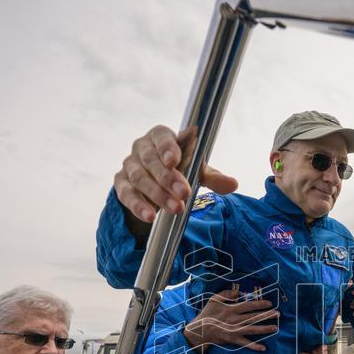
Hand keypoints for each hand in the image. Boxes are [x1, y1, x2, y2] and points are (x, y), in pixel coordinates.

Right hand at [115, 126, 238, 221]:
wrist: (154, 182)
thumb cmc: (178, 169)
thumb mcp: (196, 171)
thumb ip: (212, 177)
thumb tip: (233, 184)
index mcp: (160, 136)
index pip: (162, 137)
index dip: (167, 147)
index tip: (175, 160)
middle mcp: (141, 148)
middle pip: (151, 161)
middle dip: (167, 178)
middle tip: (184, 194)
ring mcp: (129, 165)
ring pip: (139, 178)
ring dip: (157, 195)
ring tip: (175, 209)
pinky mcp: (121, 184)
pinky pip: (126, 194)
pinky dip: (138, 206)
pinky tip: (150, 216)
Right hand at [183, 289, 278, 351]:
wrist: (199, 330)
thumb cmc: (208, 314)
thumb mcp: (214, 300)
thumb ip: (226, 294)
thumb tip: (238, 292)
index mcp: (231, 309)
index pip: (248, 305)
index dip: (260, 304)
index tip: (270, 303)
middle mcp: (234, 320)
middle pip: (253, 317)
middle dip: (266, 315)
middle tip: (278, 314)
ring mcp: (234, 330)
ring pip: (252, 329)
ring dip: (264, 329)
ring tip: (275, 327)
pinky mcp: (232, 340)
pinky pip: (245, 343)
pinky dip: (254, 346)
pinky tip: (263, 348)